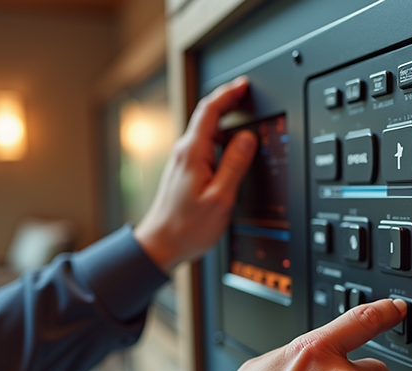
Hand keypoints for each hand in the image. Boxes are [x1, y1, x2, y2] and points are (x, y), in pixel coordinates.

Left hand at [135, 76, 256, 273]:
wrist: (161, 244)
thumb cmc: (186, 227)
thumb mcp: (220, 197)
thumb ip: (234, 165)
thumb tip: (246, 138)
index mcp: (192, 152)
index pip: (210, 110)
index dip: (229, 94)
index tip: (244, 85)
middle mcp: (184, 152)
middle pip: (208, 116)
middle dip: (230, 103)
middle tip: (250, 97)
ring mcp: (183, 161)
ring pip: (208, 132)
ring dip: (227, 124)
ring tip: (248, 125)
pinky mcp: (185, 171)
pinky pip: (206, 146)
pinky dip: (222, 141)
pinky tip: (234, 151)